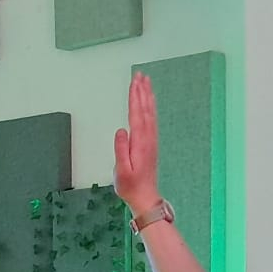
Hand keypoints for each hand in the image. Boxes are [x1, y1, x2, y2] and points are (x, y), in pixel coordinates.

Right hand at [114, 71, 159, 214]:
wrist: (145, 197)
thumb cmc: (130, 186)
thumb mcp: (121, 171)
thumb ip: (121, 150)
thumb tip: (121, 130)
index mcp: (140, 143)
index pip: (137, 114)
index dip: (135, 97)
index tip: (134, 82)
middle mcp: (148, 138)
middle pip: (145, 109)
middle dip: (142, 91)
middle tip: (140, 74)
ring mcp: (151, 140)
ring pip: (150, 113)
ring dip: (147, 96)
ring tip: (145, 82)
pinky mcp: (151, 143)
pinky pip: (152, 119)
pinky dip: (150, 107)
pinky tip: (148, 102)